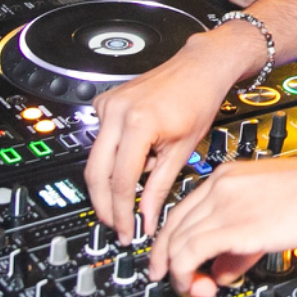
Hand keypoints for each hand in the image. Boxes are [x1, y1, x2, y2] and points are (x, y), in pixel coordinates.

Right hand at [84, 21, 262, 235]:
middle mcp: (116, 111)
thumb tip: (147, 217)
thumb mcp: (184, 149)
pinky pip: (101, 140)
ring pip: (96, 158)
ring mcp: (107, 105)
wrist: (200, 67)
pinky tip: (139, 154)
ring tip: (140, 181)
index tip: (128, 229)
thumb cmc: (199, 98)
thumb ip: (161, 187)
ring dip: (112, 180)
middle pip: (96, 172)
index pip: (122, 180)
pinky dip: (115, 156)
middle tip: (118, 223)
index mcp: (138, 123)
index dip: (123, 211)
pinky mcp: (105, 102)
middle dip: (106, 204)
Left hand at [148, 154, 296, 296]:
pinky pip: (189, 253)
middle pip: (172, 227)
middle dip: (168, 262)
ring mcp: (223, 204)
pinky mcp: (233, 226)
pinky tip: (197, 287)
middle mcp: (219, 187)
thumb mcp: (269, 213)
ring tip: (193, 291)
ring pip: (176, 242)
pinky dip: (184, 275)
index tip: (174, 265)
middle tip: (177, 284)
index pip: (182, 212)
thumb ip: (241, 241)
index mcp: (226, 178)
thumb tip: (224, 269)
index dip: (173, 243)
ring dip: (178, 274)